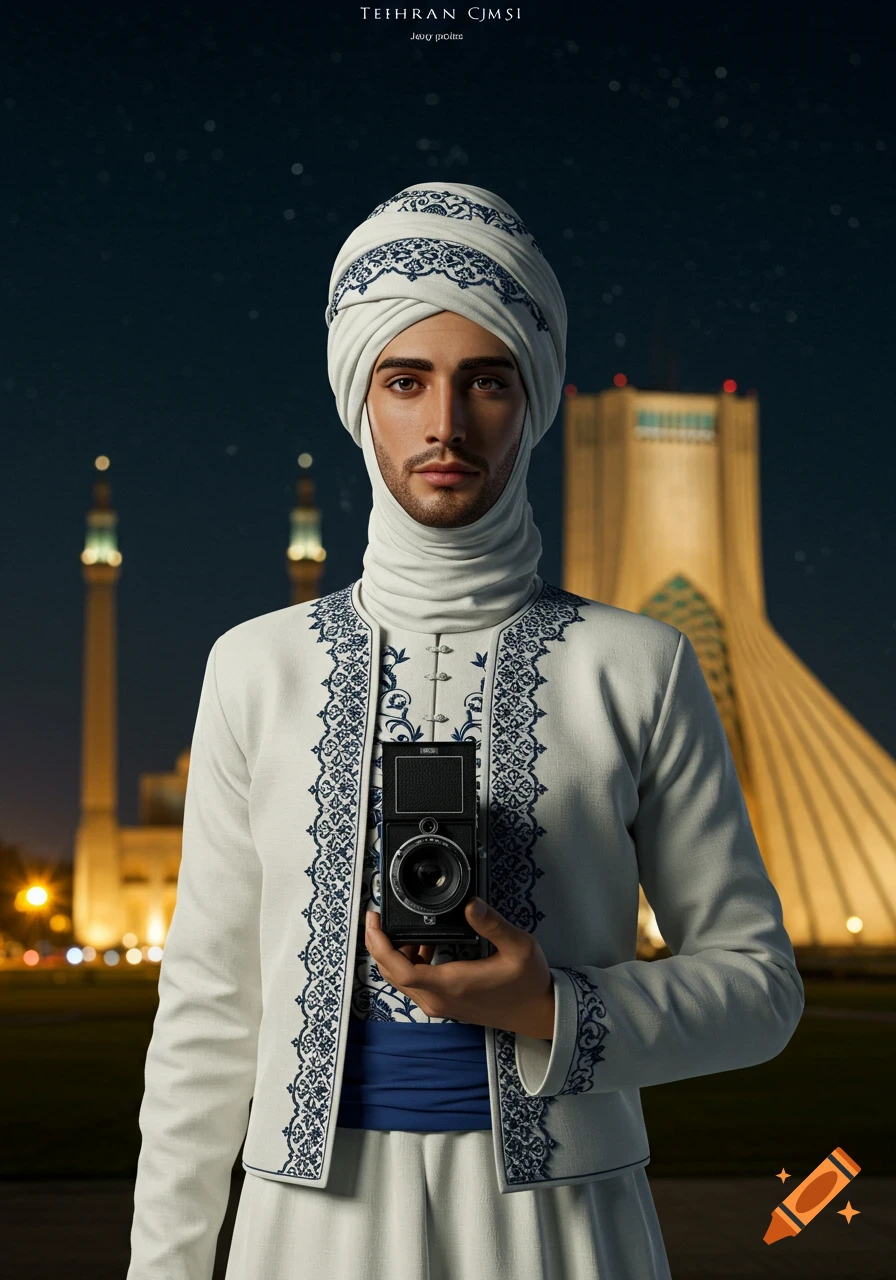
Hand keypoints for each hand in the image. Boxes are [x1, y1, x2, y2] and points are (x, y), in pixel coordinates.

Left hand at [364, 898, 555, 1039]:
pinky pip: (414, 984)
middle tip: (379, 917)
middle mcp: (439, 999)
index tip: (374, 921)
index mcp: (452, 984)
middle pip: (392, 974)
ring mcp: (440, 1005)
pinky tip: (422, 944)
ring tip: (399, 927)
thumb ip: (493, 924)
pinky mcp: (444, 1005)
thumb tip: (471, 904)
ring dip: (393, 954)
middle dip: (379, 944)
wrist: (537, 1013)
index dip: (380, 945)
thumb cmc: (528, 982)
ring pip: (401, 980)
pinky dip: (407, 963)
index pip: (401, 969)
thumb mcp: (518, 946)